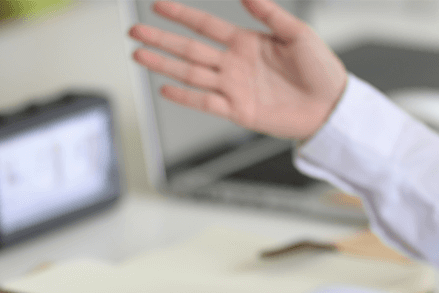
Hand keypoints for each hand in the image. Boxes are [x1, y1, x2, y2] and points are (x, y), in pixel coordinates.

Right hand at [128, 0, 347, 140]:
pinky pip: (205, 102)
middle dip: (160, 39)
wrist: (329, 106)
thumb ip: (270, 14)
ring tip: (139, 56)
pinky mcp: (236, 111)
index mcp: (244, 43)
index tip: (158, 5)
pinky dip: (185, 97)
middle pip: (188, 49)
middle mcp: (232, 65)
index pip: (204, 26)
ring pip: (189, 74)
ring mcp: (231, 88)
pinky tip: (166, 88)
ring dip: (163, 65)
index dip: (180, 15)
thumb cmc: (319, 70)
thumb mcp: (297, 34)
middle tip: (135, 31)